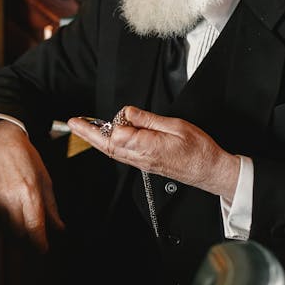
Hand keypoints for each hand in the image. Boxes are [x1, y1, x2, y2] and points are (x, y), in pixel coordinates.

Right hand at [0, 120, 64, 252]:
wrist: (0, 142)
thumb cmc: (27, 158)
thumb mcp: (45, 180)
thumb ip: (52, 208)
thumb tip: (60, 230)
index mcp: (29, 193)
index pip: (35, 229)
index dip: (40, 245)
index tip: (45, 250)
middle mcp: (11, 200)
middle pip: (20, 234)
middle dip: (30, 243)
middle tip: (39, 243)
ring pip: (7, 231)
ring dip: (19, 236)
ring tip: (28, 232)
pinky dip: (8, 226)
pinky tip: (15, 220)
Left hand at [67, 106, 239, 200]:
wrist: (210, 171)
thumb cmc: (199, 150)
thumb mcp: (177, 126)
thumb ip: (149, 120)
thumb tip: (128, 113)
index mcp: (148, 147)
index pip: (117, 134)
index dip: (117, 121)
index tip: (126, 114)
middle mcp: (140, 158)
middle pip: (107, 146)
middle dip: (88, 133)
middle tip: (73, 122)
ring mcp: (141, 163)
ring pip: (112, 151)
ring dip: (95, 139)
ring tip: (83, 127)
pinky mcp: (145, 165)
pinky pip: (121, 155)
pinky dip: (109, 145)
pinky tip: (106, 138)